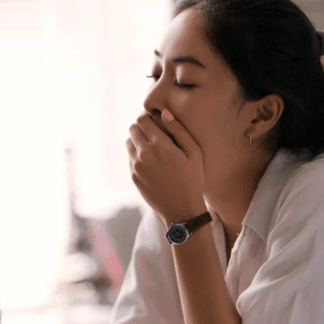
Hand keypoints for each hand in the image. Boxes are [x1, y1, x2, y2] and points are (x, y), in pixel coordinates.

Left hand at [126, 109, 206, 225]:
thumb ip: (178, 130)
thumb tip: (163, 113)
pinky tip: (152, 162)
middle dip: (142, 127)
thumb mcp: (194, 152)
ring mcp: (136, 167)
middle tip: (154, 133)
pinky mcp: (133, 176)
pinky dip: (137, 155)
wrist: (182, 210)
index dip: (149, 118)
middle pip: (133, 129)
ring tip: (153, 147)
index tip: (157, 122)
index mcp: (160, 145)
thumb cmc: (193, 179)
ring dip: (138, 140)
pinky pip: (130, 157)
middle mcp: (144, 154)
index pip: (143, 120)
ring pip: (129, 142)